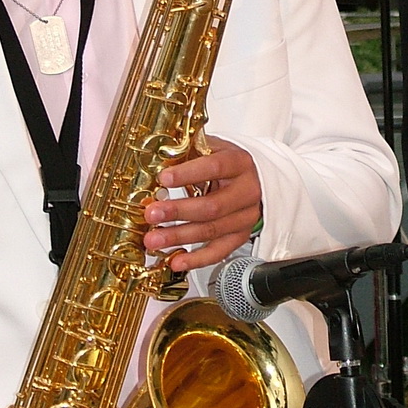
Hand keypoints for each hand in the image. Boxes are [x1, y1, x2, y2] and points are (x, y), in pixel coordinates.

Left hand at [142, 135, 262, 272]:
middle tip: (152, 214)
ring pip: (212, 231)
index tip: (163, 178)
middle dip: (178, 212)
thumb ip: (188, 152)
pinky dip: (196, 259)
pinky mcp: (240, 236)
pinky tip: (176, 260)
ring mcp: (245, 216)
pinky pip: (219, 251)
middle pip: (212, 206)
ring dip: (179, 237)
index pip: (215, 167)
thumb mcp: (211, 147)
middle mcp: (247, 191)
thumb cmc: (226, 162)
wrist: (255, 178)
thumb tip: (155, 159)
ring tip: (154, 240)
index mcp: (239, 163)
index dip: (188, 174)